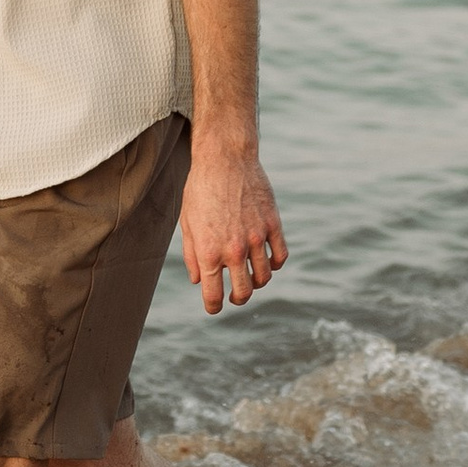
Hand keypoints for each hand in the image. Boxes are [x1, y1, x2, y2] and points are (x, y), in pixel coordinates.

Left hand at [179, 133, 286, 313]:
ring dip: (256, 283)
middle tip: (235, 296)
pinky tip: (267, 261)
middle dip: (238, 299)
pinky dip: (274, 265)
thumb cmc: (200, 189)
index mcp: (209, 251)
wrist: (224, 159)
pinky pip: (280, 257)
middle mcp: (234, 249)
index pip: (214, 295)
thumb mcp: (187, 223)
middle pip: (243, 292)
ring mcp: (256, 238)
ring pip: (263, 277)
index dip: (213, 307)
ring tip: (250, 278)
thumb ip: (192, 255)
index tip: (214, 307)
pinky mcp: (273, 225)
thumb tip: (199, 280)